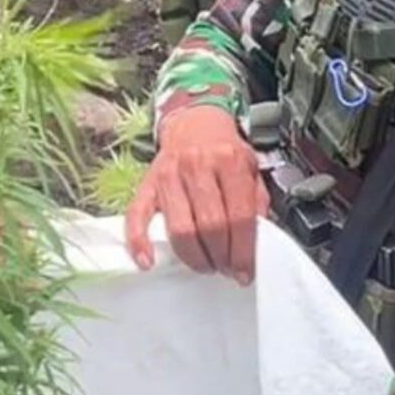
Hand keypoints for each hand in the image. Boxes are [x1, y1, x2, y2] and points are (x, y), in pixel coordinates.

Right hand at [126, 106, 265, 283]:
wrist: (195, 122)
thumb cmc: (224, 151)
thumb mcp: (251, 168)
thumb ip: (257, 203)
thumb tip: (257, 244)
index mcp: (229, 161)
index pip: (240, 216)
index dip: (244, 251)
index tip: (245, 272)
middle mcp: (198, 165)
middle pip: (211, 226)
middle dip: (221, 258)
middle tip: (226, 269)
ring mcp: (169, 174)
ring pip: (180, 229)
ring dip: (194, 257)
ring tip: (205, 265)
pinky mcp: (147, 183)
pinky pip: (137, 216)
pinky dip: (140, 242)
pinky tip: (148, 261)